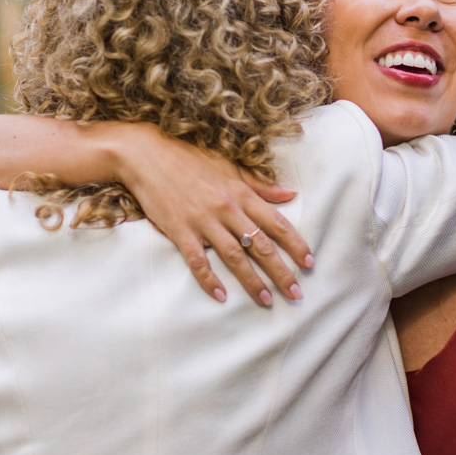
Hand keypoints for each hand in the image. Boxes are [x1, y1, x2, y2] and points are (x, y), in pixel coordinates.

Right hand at [110, 125, 312, 306]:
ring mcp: (203, 221)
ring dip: (252, 281)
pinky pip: (197, 261)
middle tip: (296, 294)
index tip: (309, 263)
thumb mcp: (228, 168)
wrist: (146, 155)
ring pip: (235, 257)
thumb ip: (260, 186)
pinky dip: (209, 280)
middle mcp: (226, 208)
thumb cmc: (188, 159)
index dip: (295, 244)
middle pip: (261, 245)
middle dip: (282, 271)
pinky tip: (220, 296)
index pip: (277, 223)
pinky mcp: (180, 231)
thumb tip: (290, 193)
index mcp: (241, 193)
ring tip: (267, 300)